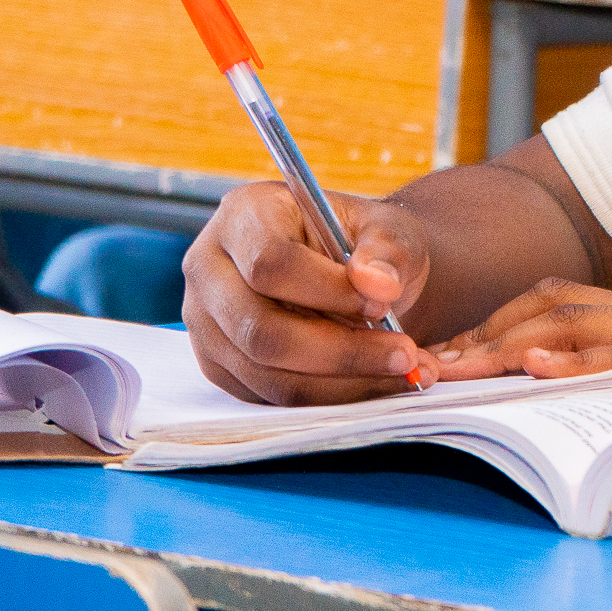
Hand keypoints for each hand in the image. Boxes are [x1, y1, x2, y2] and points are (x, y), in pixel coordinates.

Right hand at [183, 181, 440, 403]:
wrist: (359, 277)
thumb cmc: (367, 247)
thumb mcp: (390, 231)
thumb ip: (387, 252)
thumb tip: (378, 286)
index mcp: (245, 214)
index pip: (269, 263)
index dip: (327, 290)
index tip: (382, 303)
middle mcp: (209, 268)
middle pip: (260, 329)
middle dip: (341, 351)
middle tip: (406, 355)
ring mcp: (205, 322)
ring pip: (267, 372)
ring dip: (344, 382)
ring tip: (406, 370)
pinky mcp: (220, 364)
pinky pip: (271, 395)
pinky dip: (332, 395)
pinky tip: (379, 381)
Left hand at [425, 280, 611, 387]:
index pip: (575, 309)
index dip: (511, 325)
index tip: (459, 352)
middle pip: (557, 305)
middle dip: (486, 333)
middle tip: (427, 364)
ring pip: (578, 322)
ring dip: (507, 343)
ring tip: (452, 365)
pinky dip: (583, 361)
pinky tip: (539, 367)